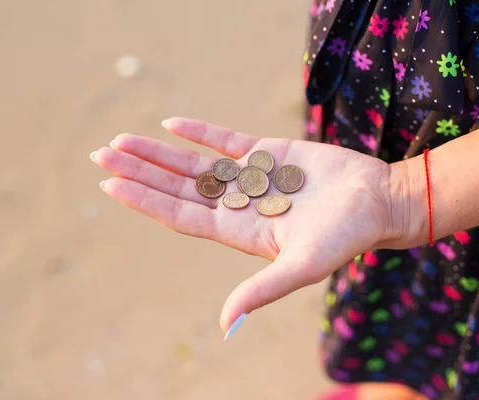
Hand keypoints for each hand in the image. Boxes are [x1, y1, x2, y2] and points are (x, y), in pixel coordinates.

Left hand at [92, 118, 407, 333]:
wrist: (379, 201)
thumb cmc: (346, 236)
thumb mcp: (303, 266)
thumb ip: (262, 290)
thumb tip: (225, 325)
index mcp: (240, 232)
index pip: (181, 215)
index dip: (145, 201)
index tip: (109, 185)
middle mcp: (239, 206)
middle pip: (179, 188)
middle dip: (140, 172)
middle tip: (100, 155)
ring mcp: (252, 179)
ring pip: (196, 164)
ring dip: (160, 152)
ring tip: (121, 140)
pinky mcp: (269, 153)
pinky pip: (227, 142)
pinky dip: (200, 133)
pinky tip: (171, 125)